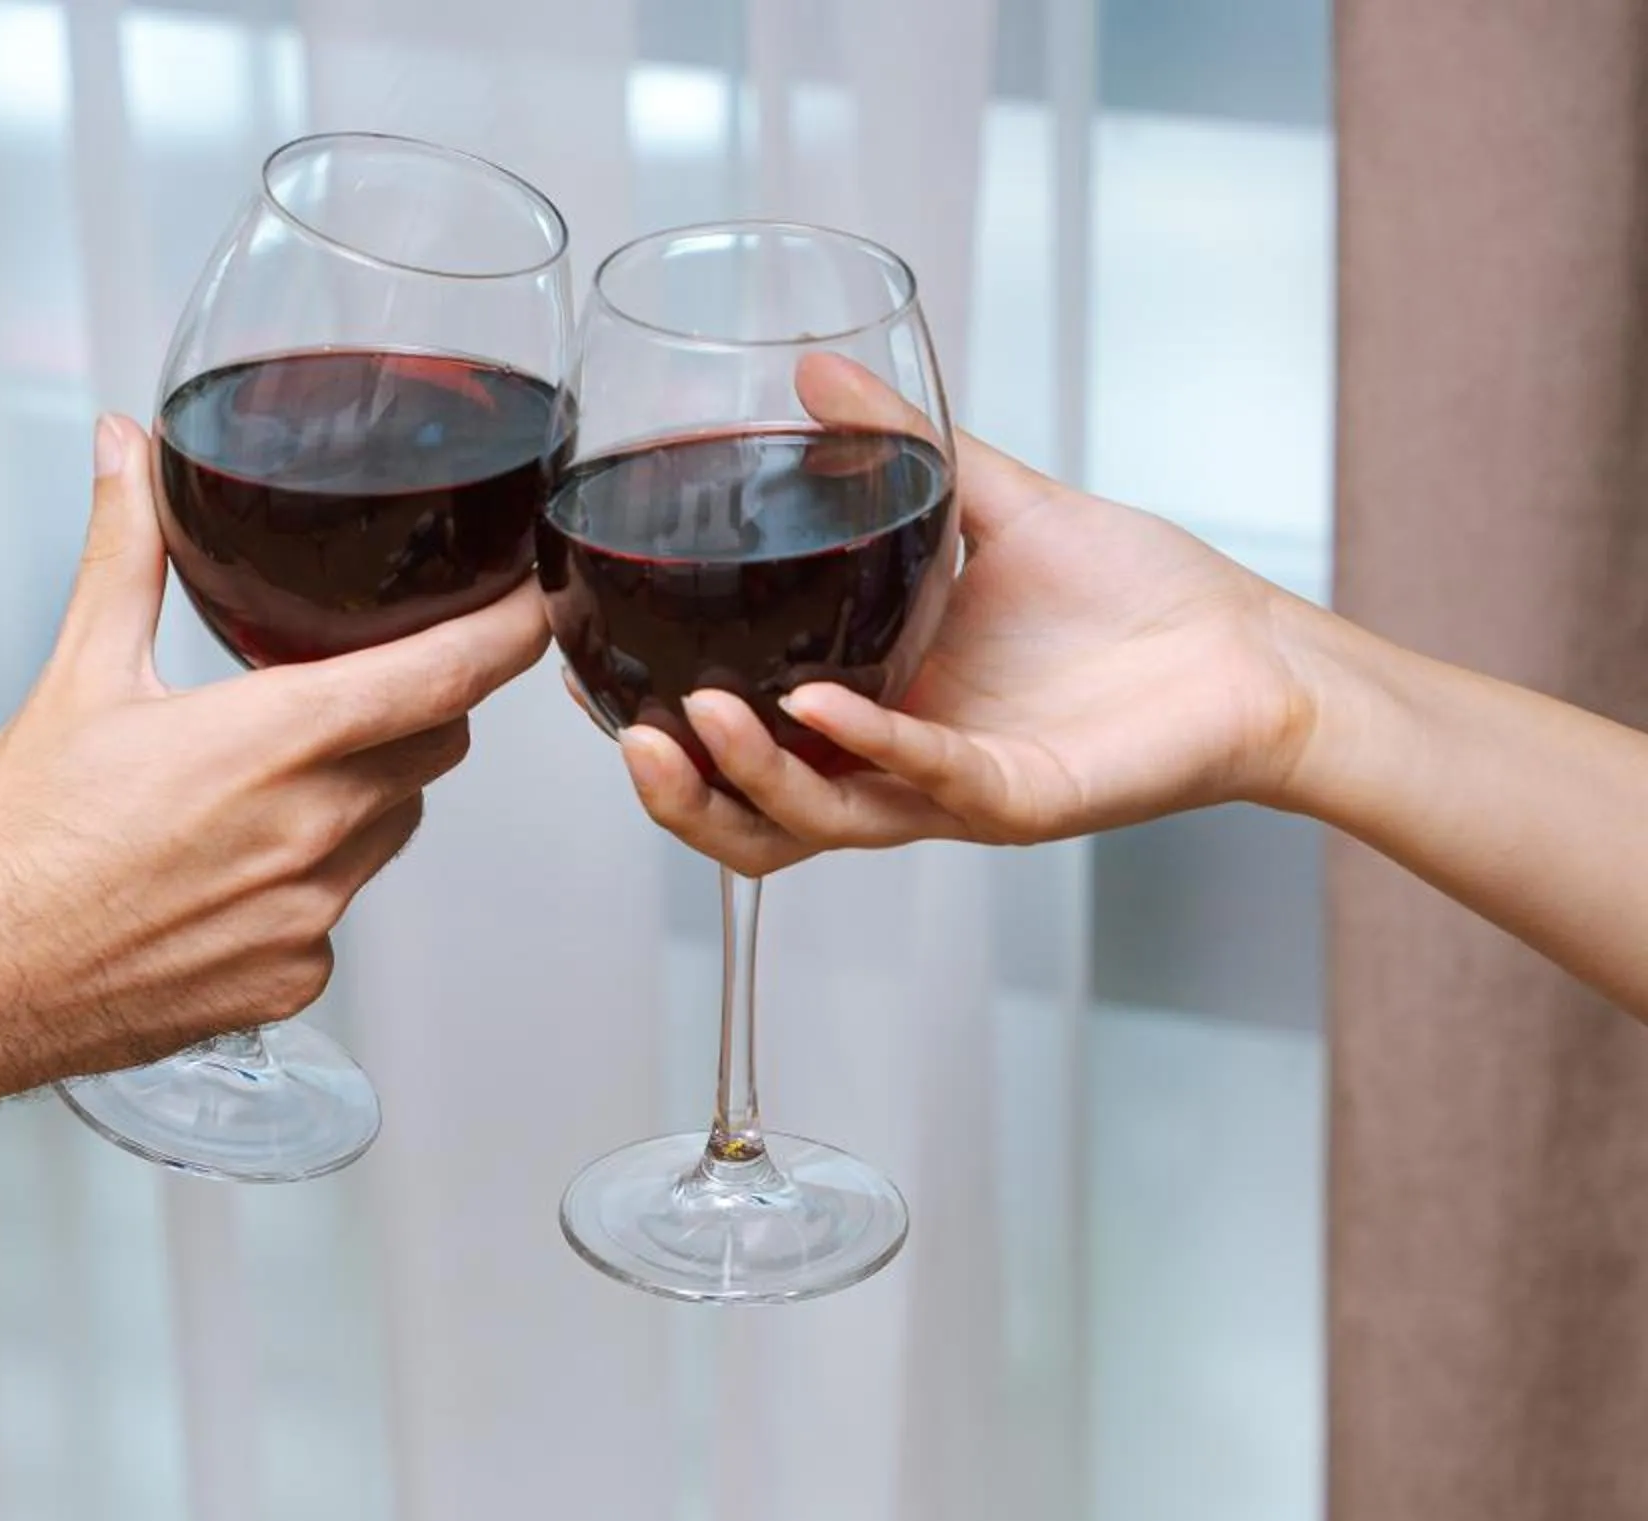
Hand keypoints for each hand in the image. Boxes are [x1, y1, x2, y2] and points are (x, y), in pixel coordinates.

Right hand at [0, 414, 549, 1083]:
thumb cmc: (17, 844)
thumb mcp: (79, 676)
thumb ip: (126, 554)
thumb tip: (127, 451)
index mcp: (273, 741)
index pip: (446, 675)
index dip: (509, 632)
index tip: (535, 602)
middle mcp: (311, 832)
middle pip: (432, 748)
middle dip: (415, 710)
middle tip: (357, 686)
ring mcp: (310, 916)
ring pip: (389, 830)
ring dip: (360, 796)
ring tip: (267, 786)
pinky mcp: (293, 980)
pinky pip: (339, 914)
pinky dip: (308, 883)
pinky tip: (229, 874)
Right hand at [618, 354, 1320, 876]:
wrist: (1251, 654)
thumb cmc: (1137, 601)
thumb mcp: (995, 505)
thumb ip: (903, 446)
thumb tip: (814, 372)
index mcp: (875, 712)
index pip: (740, 752)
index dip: (661, 737)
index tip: (592, 682)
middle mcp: (899, 769)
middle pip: (756, 824)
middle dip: (681, 797)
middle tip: (629, 738)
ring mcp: (952, 795)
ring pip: (819, 822)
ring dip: (751, 776)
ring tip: (697, 718)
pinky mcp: (1016, 802)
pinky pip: (923, 782)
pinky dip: (865, 745)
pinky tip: (816, 702)